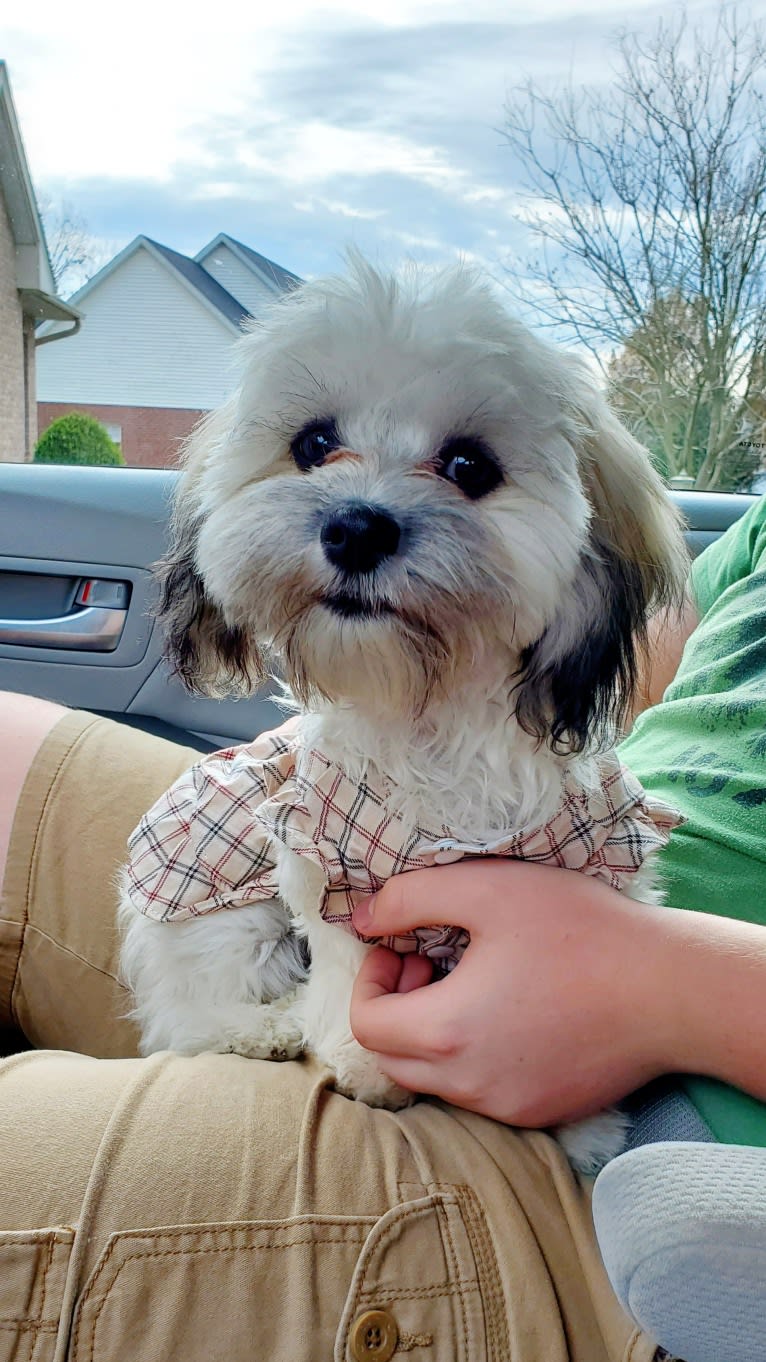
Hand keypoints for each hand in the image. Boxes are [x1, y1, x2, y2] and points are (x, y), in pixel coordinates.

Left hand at [349, 860, 675, 1125]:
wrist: (671, 989)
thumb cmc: (580, 932)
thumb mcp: (487, 889)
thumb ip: (411, 898)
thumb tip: (364, 921)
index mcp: (448, 1034)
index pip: (367, 1025)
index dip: (371, 980)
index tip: (403, 947)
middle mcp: (471, 1086)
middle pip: (394, 1061)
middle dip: (397, 1008)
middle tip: (432, 962)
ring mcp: (509, 1107)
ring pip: (437, 1079)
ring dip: (434, 1031)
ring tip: (473, 980)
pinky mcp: (544, 1112)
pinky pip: (482, 1091)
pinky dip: (474, 1054)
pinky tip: (512, 1009)